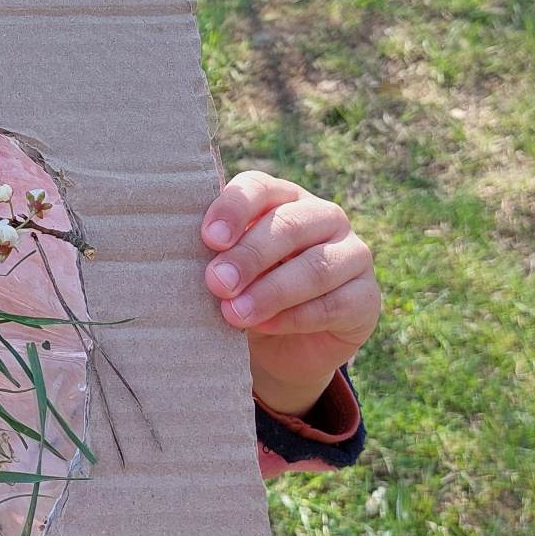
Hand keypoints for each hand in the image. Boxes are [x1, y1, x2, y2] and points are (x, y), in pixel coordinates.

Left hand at [200, 170, 378, 419]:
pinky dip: (297, 316)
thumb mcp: (224, 269)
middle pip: (289, 225)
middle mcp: (322, 217)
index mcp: (281, 197)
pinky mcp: (367, 297)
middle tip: (215, 282)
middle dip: (249, 256)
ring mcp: (352, 254)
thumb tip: (167, 239)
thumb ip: (213, 251)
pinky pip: (336, 303)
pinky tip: (265, 326)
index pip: (260, 187)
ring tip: (235, 313)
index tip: (209, 238)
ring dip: (272, 290)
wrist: (280, 348)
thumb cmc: (242, 292)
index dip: (234, 209)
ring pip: (317, 265)